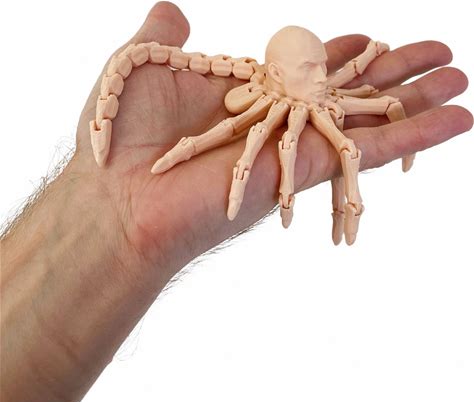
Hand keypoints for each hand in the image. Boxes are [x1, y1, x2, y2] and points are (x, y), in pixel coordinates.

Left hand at [71, 1, 471, 277]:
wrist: (117, 199)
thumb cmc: (116, 137)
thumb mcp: (139, 62)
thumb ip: (165, 34)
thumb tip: (174, 8)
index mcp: (243, 94)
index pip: (304, 69)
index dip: (340, 53)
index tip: (372, 37)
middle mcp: (274, 121)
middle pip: (346, 91)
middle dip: (394, 72)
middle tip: (441, 54)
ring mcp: (290, 147)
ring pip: (368, 120)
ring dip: (418, 103)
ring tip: (462, 83)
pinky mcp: (301, 170)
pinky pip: (368, 151)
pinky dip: (415, 137)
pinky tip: (456, 120)